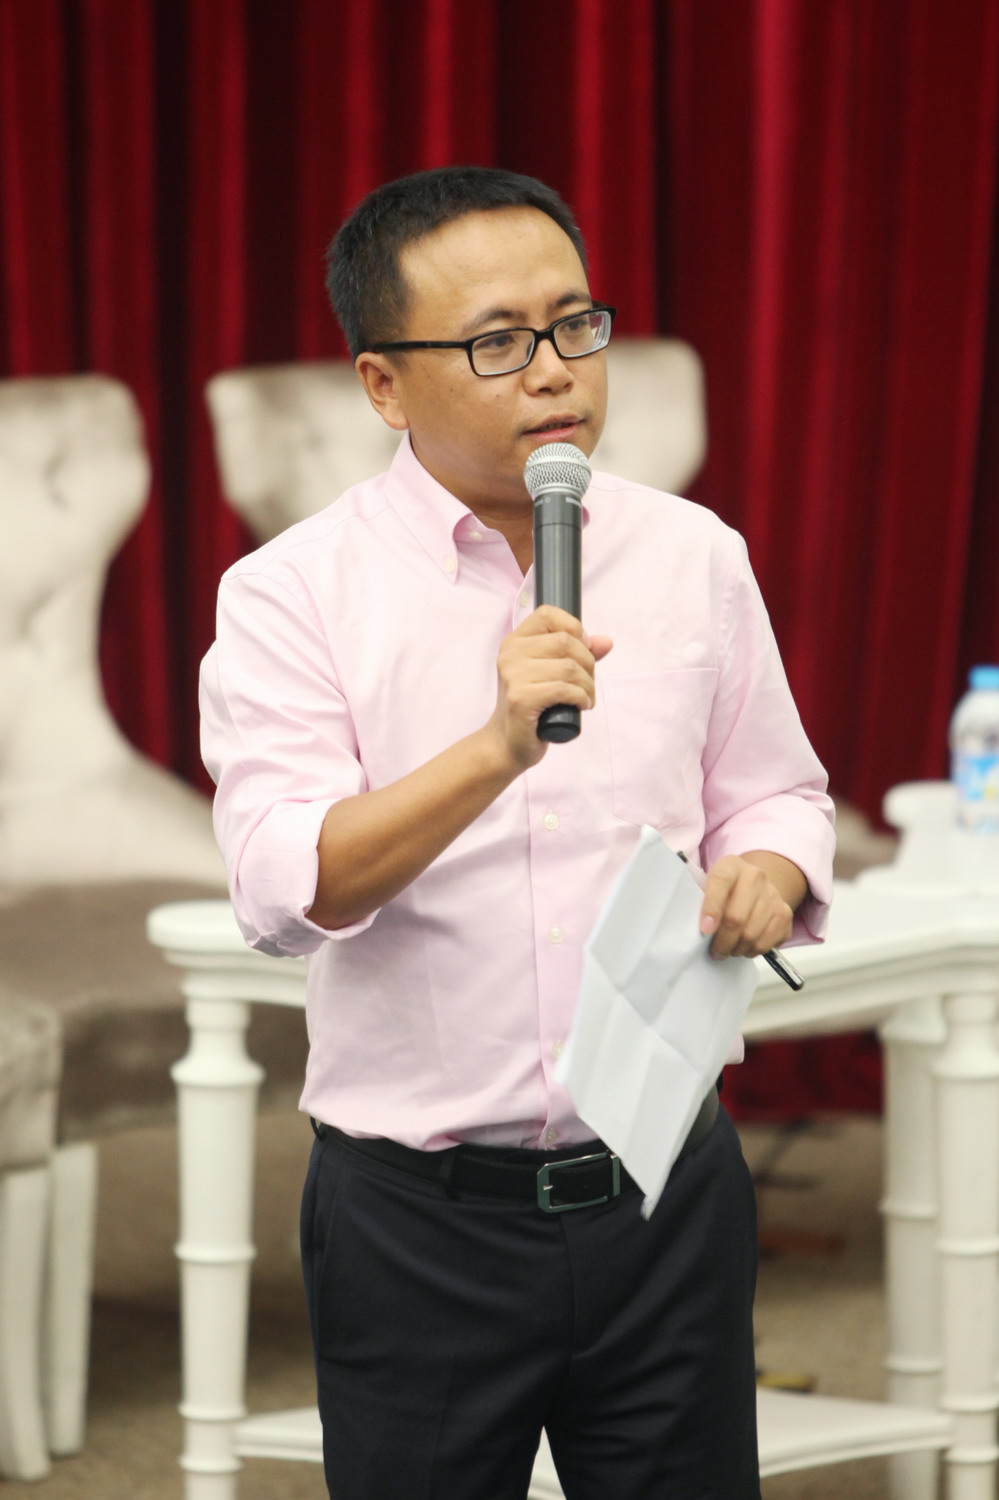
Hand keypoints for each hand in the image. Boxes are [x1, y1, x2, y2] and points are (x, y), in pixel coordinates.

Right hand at [485, 606, 613, 771]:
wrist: (508, 742)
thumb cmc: (532, 706)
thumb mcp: (552, 674)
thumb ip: (578, 654)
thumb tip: (605, 642)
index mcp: (515, 641)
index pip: (548, 614)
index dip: (574, 628)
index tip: (582, 651)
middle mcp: (510, 654)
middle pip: (565, 641)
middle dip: (588, 663)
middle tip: (587, 683)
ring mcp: (513, 676)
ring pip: (569, 667)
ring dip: (588, 685)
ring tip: (586, 698)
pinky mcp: (521, 699)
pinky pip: (564, 689)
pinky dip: (581, 697)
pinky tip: (581, 705)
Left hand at [698, 855, 794, 959]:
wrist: (756, 886)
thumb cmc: (724, 891)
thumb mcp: (708, 886)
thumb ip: (699, 901)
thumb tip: (694, 929)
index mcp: (731, 865)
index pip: (720, 882)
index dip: (711, 908)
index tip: (704, 930)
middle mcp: (755, 876)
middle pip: (736, 917)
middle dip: (722, 941)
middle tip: (715, 951)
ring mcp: (773, 895)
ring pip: (751, 935)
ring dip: (735, 949)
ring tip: (727, 950)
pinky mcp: (785, 914)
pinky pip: (766, 943)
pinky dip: (751, 952)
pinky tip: (743, 948)